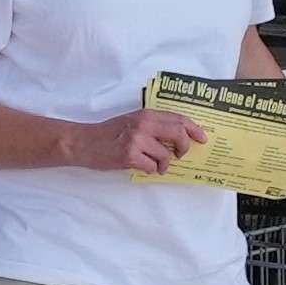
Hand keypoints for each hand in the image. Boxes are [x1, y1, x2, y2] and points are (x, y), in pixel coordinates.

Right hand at [75, 108, 206, 175]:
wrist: (83, 142)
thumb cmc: (109, 133)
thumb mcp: (133, 121)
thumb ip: (154, 125)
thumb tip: (180, 137)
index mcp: (147, 114)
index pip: (178, 119)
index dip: (194, 128)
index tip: (203, 138)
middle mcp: (144, 124)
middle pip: (178, 133)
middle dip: (185, 146)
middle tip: (182, 154)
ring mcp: (136, 140)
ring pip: (166, 155)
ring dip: (164, 164)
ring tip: (158, 166)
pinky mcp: (129, 155)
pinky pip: (152, 166)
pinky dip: (151, 170)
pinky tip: (144, 167)